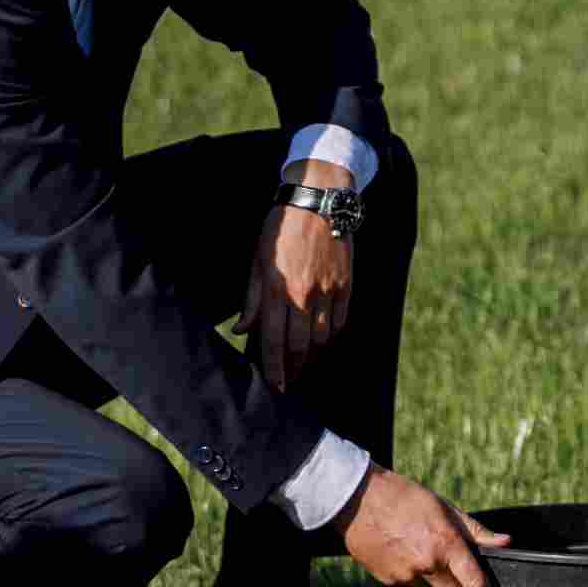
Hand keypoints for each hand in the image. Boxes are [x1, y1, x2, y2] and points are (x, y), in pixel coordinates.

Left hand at [237, 190, 352, 393]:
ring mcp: (327, 290)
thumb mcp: (258, 260)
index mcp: (277, 289)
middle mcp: (303, 294)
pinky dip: (332, 334)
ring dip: (314, 354)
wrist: (319, 200)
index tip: (275, 386)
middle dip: (294, 368)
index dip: (275, 368)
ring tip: (306, 361)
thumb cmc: (282, 228)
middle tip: (290, 380)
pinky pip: (341, 320)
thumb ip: (251, 298)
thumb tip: (242, 329)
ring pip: (323, 337)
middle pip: (301, 346)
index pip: (274, 340)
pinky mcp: (345, 284)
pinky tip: (324, 339)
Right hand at [337, 465, 508, 586]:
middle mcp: (428, 564)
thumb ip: (476, 531)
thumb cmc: (405, 498)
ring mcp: (406, 576)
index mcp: (446, 544)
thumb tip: (505, 542)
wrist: (359, 500)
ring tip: (440, 574)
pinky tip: (415, 564)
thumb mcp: (445, 508)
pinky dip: (419, 585)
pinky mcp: (389, 581)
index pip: (476, 585)